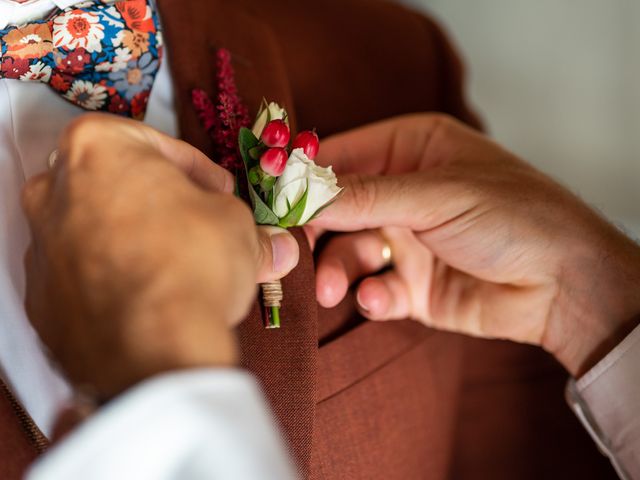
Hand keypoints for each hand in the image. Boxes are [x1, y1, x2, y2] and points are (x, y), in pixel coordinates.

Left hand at [22, 114, 298, 397]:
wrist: (151, 351)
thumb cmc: (191, 264)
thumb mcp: (239, 229)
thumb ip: (252, 229)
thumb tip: (277, 247)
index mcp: (96, 148)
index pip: (154, 142)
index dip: (195, 167)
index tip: (219, 189)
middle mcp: (54, 191)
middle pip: (116, 183)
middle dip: (159, 201)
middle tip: (196, 223)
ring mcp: (41, 248)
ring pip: (95, 229)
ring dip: (135, 240)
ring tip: (177, 267)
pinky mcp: (41, 300)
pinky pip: (83, 276)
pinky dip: (113, 279)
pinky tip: (150, 298)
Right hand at [311, 114, 639, 376]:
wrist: (564, 285)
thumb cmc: (513, 216)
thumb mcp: (436, 195)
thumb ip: (365, 196)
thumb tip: (300, 190)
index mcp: (413, 149)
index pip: (343, 157)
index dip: (306, 179)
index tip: (273, 201)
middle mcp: (405, 193)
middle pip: (338, 210)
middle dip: (315, 235)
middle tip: (290, 256)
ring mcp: (407, 241)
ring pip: (349, 253)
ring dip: (335, 272)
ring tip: (330, 291)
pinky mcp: (412, 286)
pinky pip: (374, 290)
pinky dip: (371, 297)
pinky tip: (381, 301)